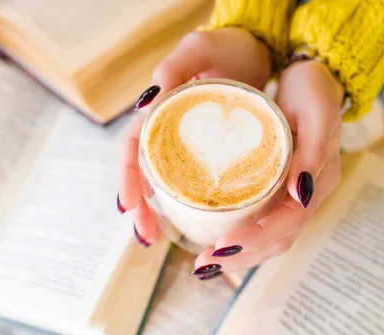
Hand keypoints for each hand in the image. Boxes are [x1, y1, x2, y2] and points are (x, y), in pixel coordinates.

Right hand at [118, 28, 272, 244]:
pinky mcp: (208, 153)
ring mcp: (187, 145)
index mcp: (159, 111)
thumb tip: (146, 104)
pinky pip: (191, 183)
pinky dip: (187, 206)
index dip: (127, 178)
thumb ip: (174, 68)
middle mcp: (168, 131)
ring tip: (160, 238)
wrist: (255, 48)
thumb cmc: (225, 47)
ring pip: (164, 184)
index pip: (132, 148)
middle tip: (148, 235)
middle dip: (141, 208)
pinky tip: (194, 223)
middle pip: (144, 174)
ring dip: (158, 213)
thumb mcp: (198, 50)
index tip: (129, 206)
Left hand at [194, 60, 344, 274]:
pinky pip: (263, 223)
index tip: (222, 244)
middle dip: (242, 256)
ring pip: (271, 238)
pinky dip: (242, 238)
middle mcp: (308, 194)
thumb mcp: (316, 113)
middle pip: (278, 240)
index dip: (257, 237)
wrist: (314, 74)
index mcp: (319, 180)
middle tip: (204, 264)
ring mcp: (295, 194)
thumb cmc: (314, 89)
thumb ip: (311, 153)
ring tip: (205, 263)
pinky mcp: (280, 189)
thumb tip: (300, 195)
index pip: (290, 222)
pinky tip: (217, 241)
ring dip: (240, 254)